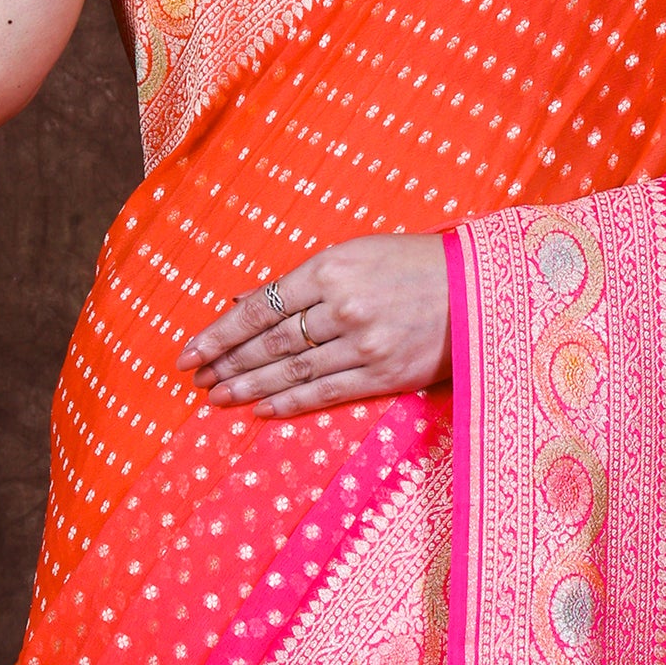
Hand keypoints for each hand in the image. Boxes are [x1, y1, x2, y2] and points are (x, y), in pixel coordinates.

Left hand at [178, 234, 450, 417]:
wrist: (476, 288)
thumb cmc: (410, 265)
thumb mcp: (352, 255)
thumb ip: (298, 282)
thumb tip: (242, 301)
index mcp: (331, 268)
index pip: (260, 307)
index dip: (219, 333)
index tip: (189, 351)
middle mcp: (342, 307)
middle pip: (269, 343)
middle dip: (227, 362)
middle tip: (196, 378)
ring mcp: (363, 344)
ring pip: (291, 371)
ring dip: (248, 387)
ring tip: (218, 397)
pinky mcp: (383, 375)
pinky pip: (324, 393)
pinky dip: (288, 403)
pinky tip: (261, 409)